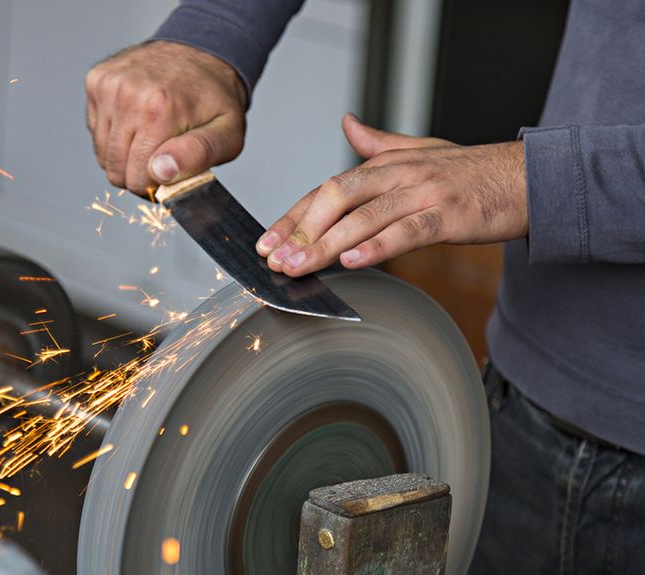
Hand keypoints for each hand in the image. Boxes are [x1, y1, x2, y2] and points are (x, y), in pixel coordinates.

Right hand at [85, 40, 247, 194]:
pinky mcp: (96, 82)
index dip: (156, 186)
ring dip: (125, 157)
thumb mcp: (227, 134)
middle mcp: (127, 95)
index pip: (138, 179)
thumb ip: (198, 156)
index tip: (172, 173)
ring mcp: (108, 86)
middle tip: (164, 159)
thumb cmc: (216, 99)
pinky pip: (96, 133)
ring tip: (152, 141)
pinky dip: (115, 137)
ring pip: (103, 155)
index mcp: (160, 109)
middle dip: (139, 175)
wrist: (201, 52)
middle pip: (116, 170)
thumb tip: (161, 172)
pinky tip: (138, 123)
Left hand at [256, 114, 526, 275]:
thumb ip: (378, 144)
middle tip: (275, 260)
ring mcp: (424, 193)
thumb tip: (347, 124)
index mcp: (386, 163)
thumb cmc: (472, 173)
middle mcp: (399, 174)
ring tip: (299, 267)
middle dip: (300, 231)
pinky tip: (352, 261)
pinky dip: (378, 246)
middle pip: (336, 198)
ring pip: (365, 216)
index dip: (294, 216)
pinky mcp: (449, 215)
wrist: (529, 177)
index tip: (268, 242)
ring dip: (326, 244)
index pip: (327, 189)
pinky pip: (407, 231)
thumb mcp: (421, 151)